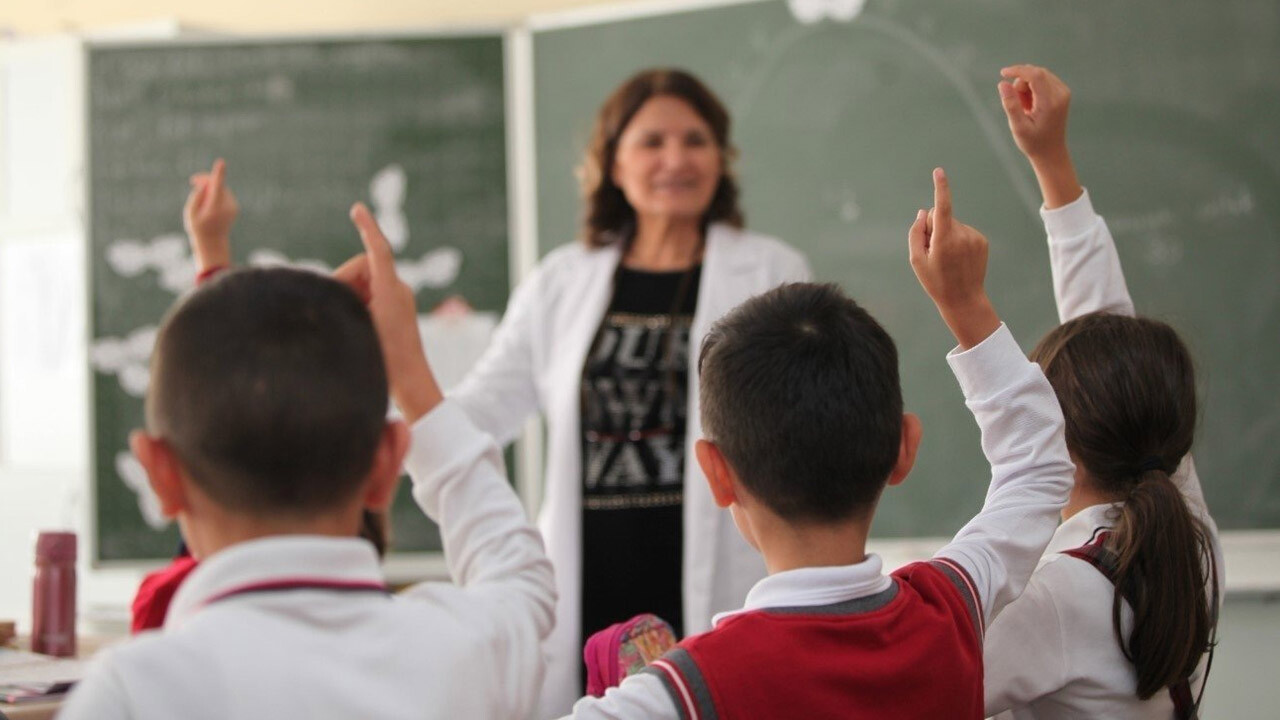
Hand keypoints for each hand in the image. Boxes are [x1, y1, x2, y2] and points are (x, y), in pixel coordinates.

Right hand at [183, 158, 237, 271]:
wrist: (213, 241)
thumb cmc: (198, 227)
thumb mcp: (190, 213)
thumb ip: (196, 196)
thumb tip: (205, 184)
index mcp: (215, 207)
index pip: (217, 187)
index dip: (218, 174)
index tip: (221, 162)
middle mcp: (227, 206)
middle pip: (217, 184)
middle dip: (206, 180)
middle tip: (192, 181)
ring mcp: (233, 206)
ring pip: (221, 188)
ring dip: (210, 188)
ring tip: (201, 200)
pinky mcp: (235, 206)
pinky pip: (224, 193)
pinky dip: (216, 194)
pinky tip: (209, 203)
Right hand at [347, 202, 442, 422]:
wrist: (412, 385)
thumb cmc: (388, 362)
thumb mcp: (360, 332)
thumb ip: (346, 307)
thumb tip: (333, 295)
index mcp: (391, 291)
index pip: (378, 251)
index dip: (368, 229)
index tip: (357, 210)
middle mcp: (397, 290)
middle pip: (361, 267)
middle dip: (344, 282)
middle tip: (338, 309)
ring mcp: (397, 300)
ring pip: (362, 282)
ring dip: (349, 296)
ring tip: (352, 324)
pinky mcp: (394, 311)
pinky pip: (369, 295)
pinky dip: (356, 303)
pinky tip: (353, 324)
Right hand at [908, 168, 1000, 348]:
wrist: (964, 299)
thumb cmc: (935, 281)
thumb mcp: (916, 260)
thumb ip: (916, 233)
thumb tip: (923, 212)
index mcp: (943, 240)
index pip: (941, 207)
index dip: (940, 188)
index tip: (939, 172)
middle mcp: (961, 235)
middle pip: (941, 217)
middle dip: (934, 228)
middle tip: (934, 253)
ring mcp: (974, 237)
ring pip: (953, 225)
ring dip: (947, 236)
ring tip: (948, 259)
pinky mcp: (982, 241)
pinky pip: (964, 232)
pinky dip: (958, 240)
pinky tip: (959, 259)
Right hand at [998, 65, 1081, 208]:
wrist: (1050, 151)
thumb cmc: (1032, 142)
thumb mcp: (1018, 126)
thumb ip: (1010, 104)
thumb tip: (1002, 83)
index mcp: (1050, 103)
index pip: (1035, 75)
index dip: (1018, 70)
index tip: (1002, 73)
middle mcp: (1060, 94)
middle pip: (1036, 73)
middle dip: (1021, 83)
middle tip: (1018, 104)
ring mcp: (1063, 92)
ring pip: (1039, 75)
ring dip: (1026, 86)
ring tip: (1025, 107)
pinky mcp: (1062, 92)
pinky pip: (1044, 79)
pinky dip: (1033, 87)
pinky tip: (1031, 104)